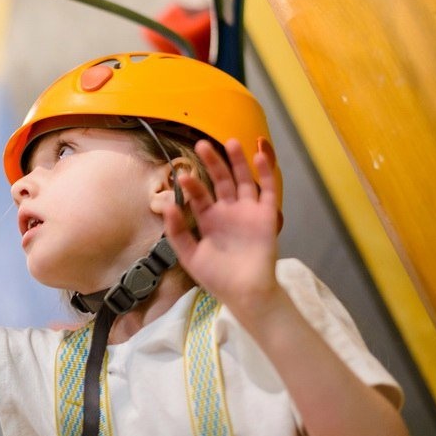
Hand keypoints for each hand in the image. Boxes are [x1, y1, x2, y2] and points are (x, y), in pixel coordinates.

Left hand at [163, 139, 282, 323]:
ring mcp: (248, 211)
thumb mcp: (190, 256)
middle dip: (213, 163)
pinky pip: (267, 190)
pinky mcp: (267, 215)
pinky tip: (258, 156)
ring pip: (243, 180)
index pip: (200, 195)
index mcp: (210, 219)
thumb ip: (178, 232)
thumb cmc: (218, 278)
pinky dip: (265, 173)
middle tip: (202, 144)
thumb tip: (168, 205)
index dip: (193, 185)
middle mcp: (229, 211)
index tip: (183, 175)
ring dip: (238, 161)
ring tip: (231, 142)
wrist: (246, 294)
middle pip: (221, 180)